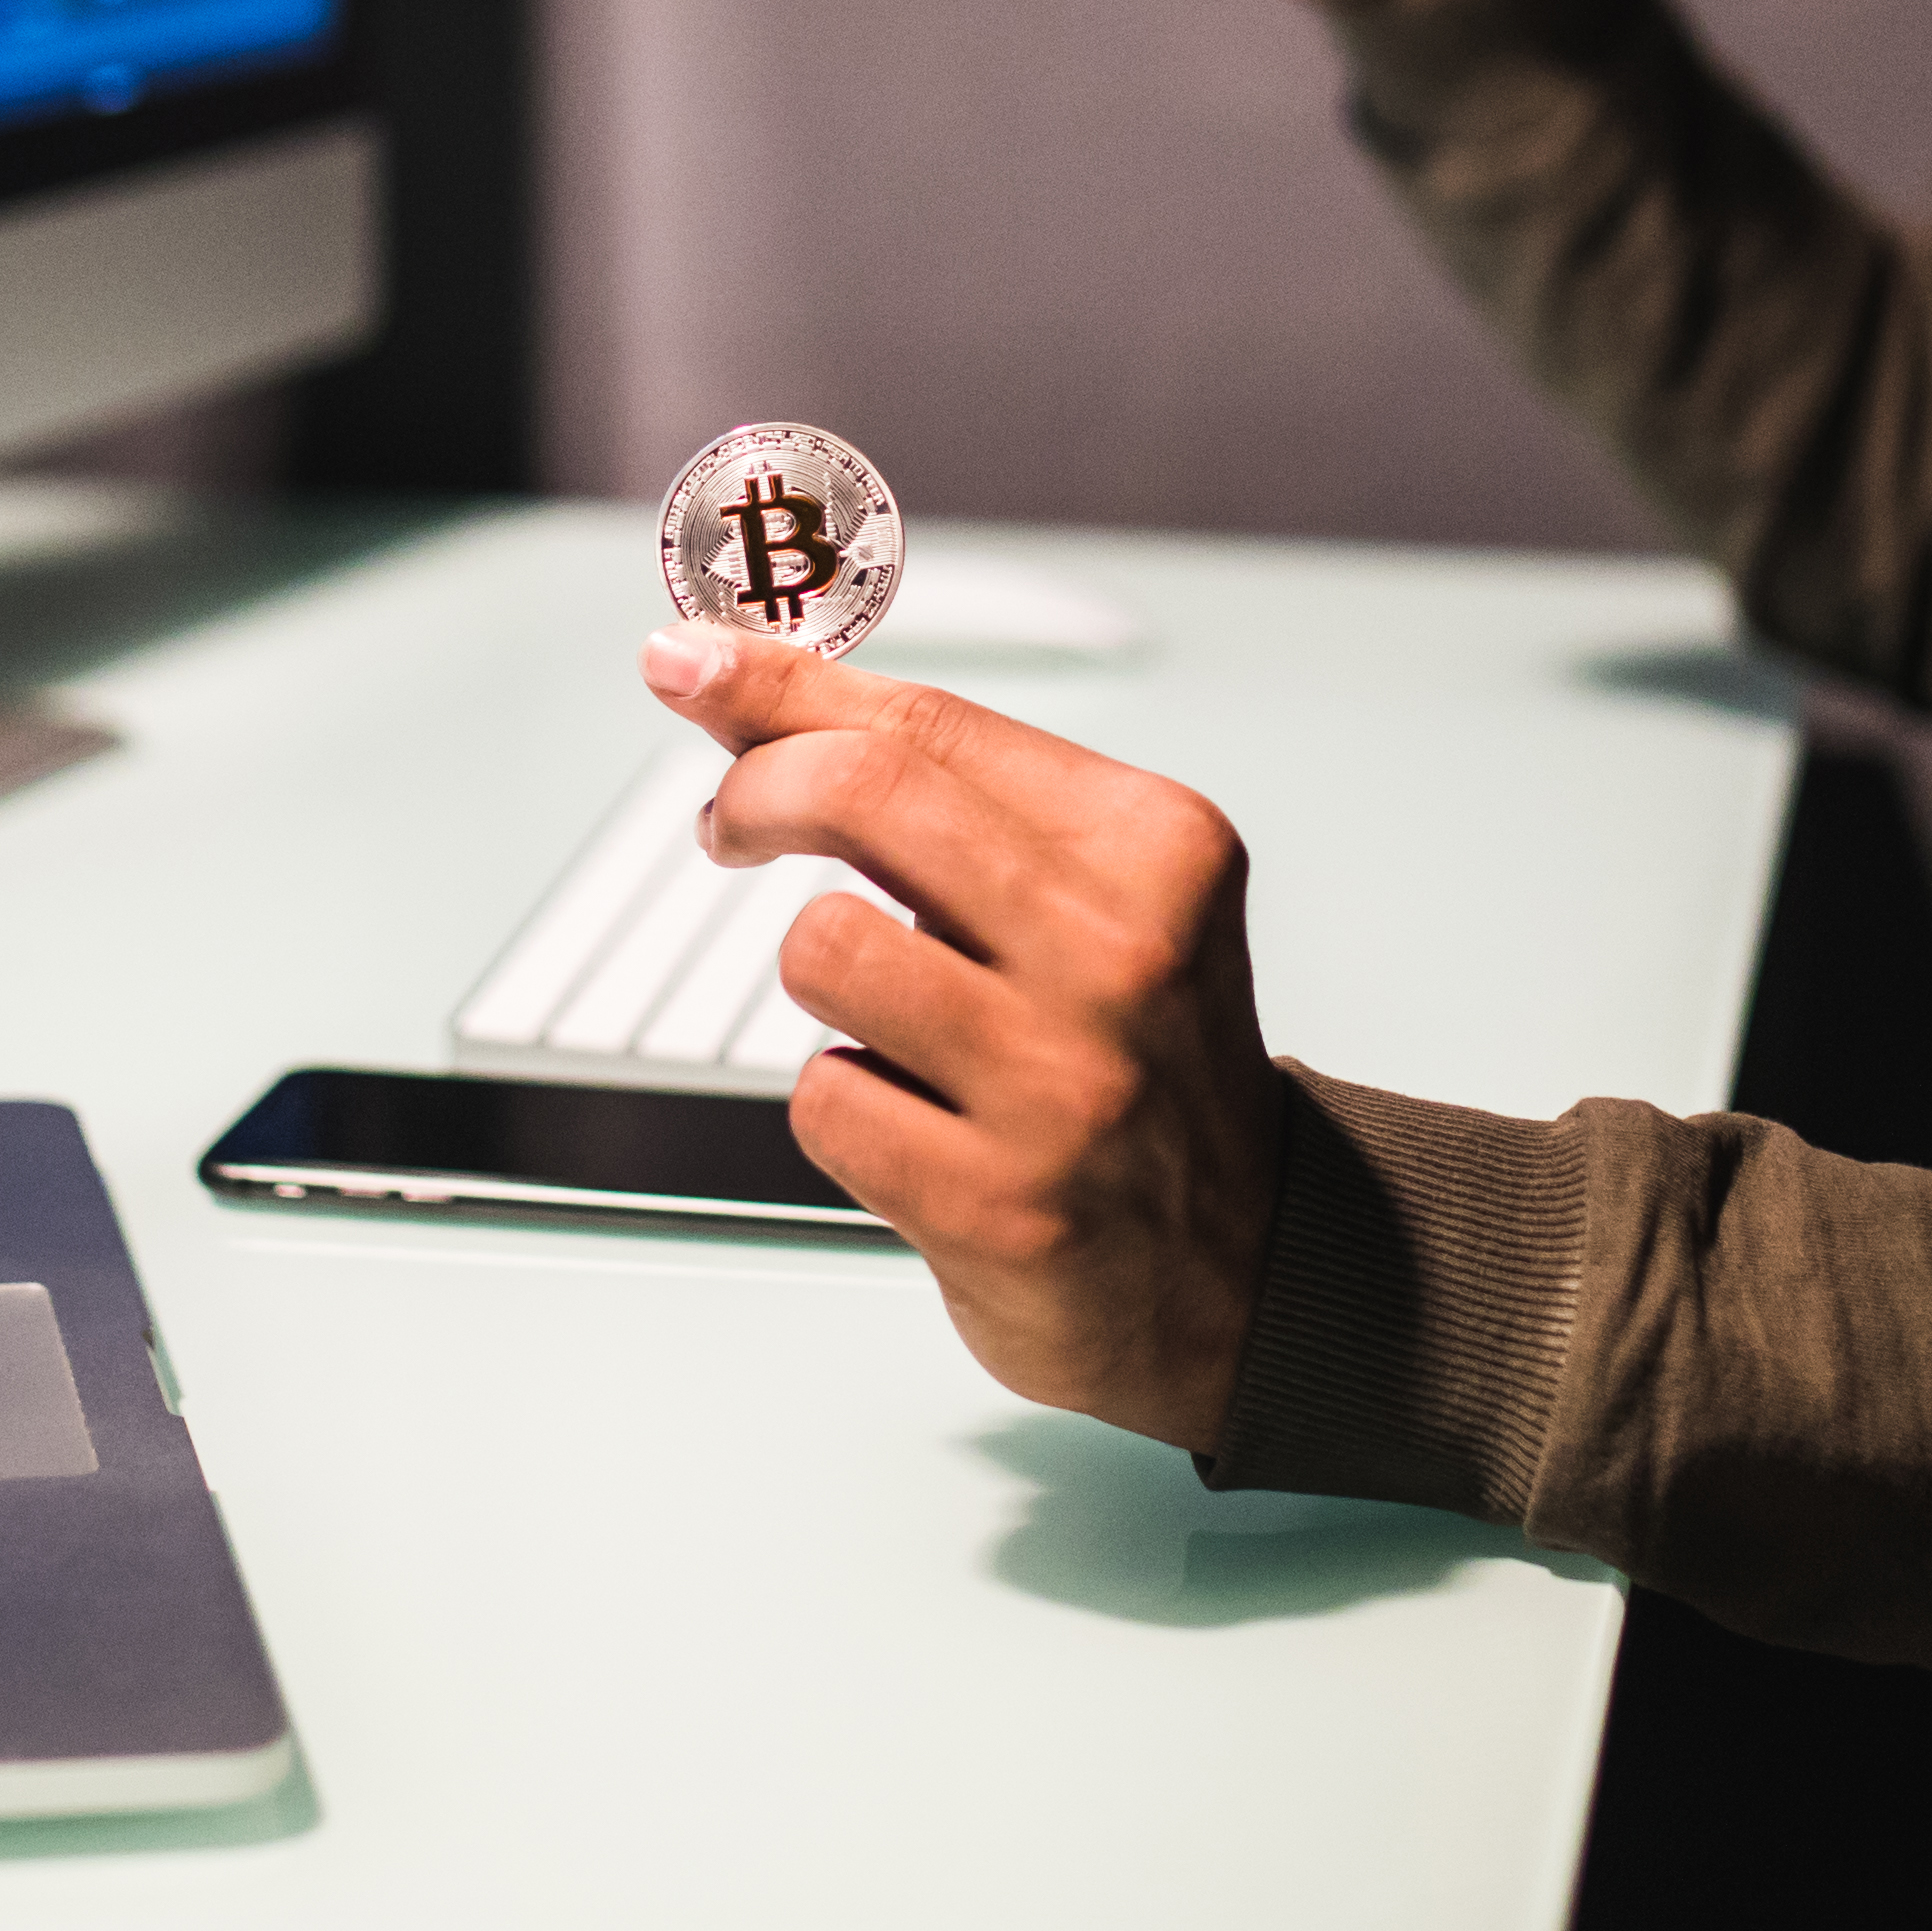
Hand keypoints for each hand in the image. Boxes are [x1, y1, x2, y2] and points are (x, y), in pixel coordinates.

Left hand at [640, 623, 1280, 1450]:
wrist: (1239, 1263)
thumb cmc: (1134, 1051)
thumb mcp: (1087, 887)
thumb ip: (932, 780)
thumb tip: (724, 672)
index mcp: (1158, 847)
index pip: (928, 723)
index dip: (779, 688)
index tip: (692, 666)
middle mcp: (1126, 954)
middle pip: (865, 792)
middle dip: (758, 791)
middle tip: (733, 823)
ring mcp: (1066, 1086)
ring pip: (824, 950)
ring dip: (826, 977)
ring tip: (895, 1016)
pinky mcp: (1000, 1205)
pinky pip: (823, 1100)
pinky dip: (847, 1106)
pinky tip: (922, 1125)